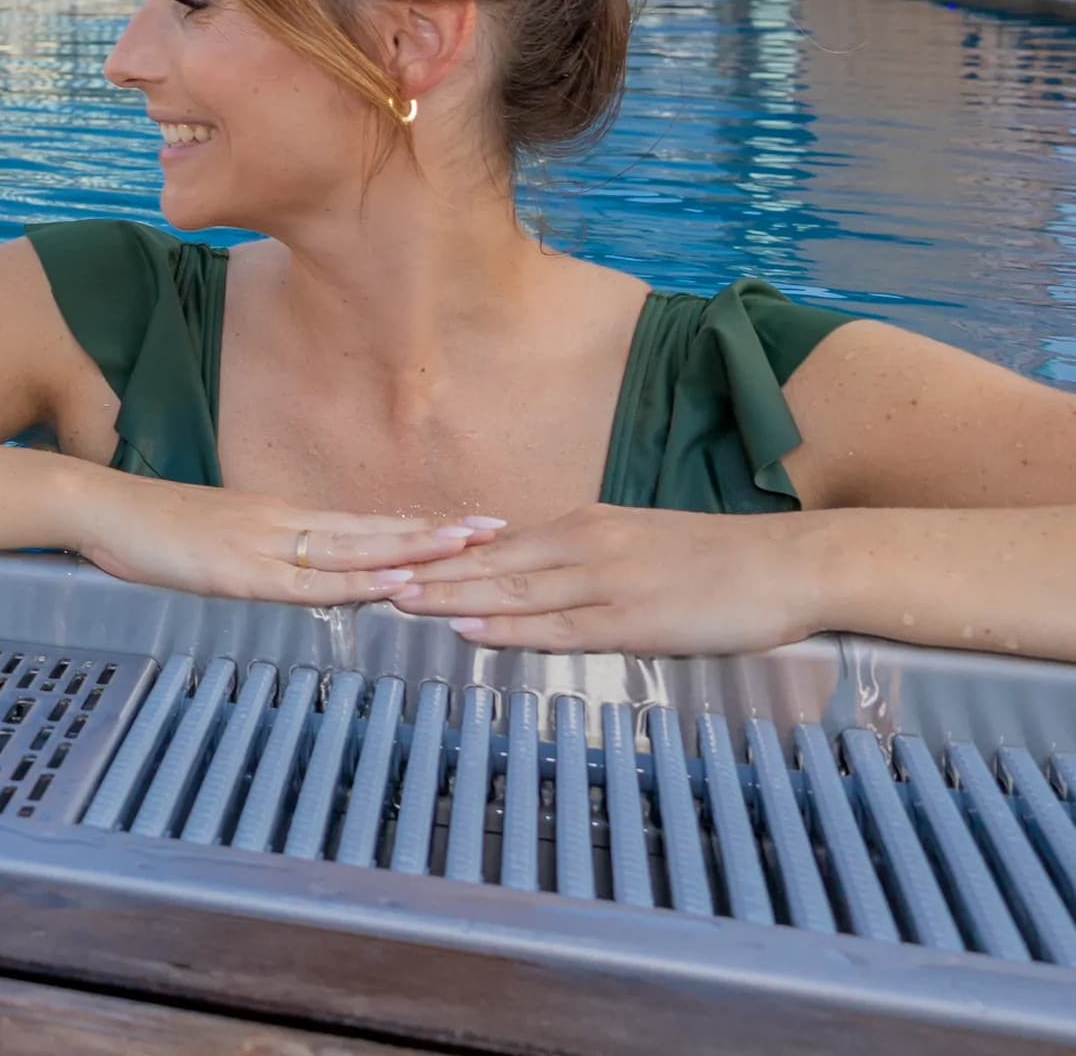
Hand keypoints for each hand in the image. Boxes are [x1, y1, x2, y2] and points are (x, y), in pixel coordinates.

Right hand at [66, 472, 495, 605]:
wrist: (98, 508)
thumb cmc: (148, 527)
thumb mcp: (215, 538)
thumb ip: (258, 552)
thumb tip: (292, 568)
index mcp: (278, 516)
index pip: (360, 522)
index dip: (414, 525)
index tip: (466, 525)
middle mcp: (282, 522)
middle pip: (372, 527)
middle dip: (436, 532)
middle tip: (496, 529)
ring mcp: (263, 543)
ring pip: (353, 547)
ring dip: (413, 548)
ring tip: (468, 548)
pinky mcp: (240, 570)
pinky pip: (309, 579)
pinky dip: (355, 581)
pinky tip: (392, 581)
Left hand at [387, 506, 821, 654]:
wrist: (787, 565)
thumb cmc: (718, 559)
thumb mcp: (638, 541)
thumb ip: (584, 553)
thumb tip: (532, 562)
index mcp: (585, 526)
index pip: (498, 543)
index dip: (444, 556)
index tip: (396, 559)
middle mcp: (585, 547)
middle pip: (490, 564)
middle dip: (429, 574)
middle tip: (371, 580)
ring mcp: (607, 584)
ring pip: (513, 593)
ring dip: (451, 599)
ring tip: (398, 602)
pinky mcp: (634, 621)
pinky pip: (559, 627)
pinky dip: (509, 630)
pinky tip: (471, 631)